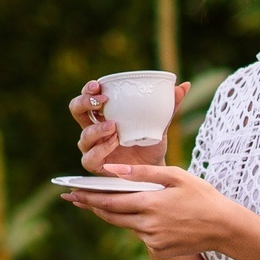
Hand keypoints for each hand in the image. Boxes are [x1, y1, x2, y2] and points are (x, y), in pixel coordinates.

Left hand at [60, 164, 255, 259]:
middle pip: (112, 215)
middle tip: (76, 199)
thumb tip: (113, 171)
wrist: (225, 227)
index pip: (110, 201)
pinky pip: (142, 235)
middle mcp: (148, 226)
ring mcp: (154, 241)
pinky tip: (148, 217)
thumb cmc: (203, 196)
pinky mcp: (160, 250)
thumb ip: (143, 173)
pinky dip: (139, 224)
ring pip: (126, 226)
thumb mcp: (176, 176)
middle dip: (93, 206)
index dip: (89, 198)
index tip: (71, 193)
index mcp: (150, 204)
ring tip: (106, 204)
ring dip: (116, 214)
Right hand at [68, 79, 189, 175]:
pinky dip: (101, 149)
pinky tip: (113, 143)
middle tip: (103, 101)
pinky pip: (90, 157)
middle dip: (85, 103)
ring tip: (114, 127)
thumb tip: (183, 86)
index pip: (88, 98)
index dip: (88, 90)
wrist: (155, 174)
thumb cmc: (152, 145)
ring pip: (84, 136)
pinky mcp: (96, 166)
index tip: (99, 85)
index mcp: (103, 116)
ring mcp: (92, 148)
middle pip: (76, 111)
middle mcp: (94, 130)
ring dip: (97, 129)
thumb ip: (169, 107)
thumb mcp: (161, 125)